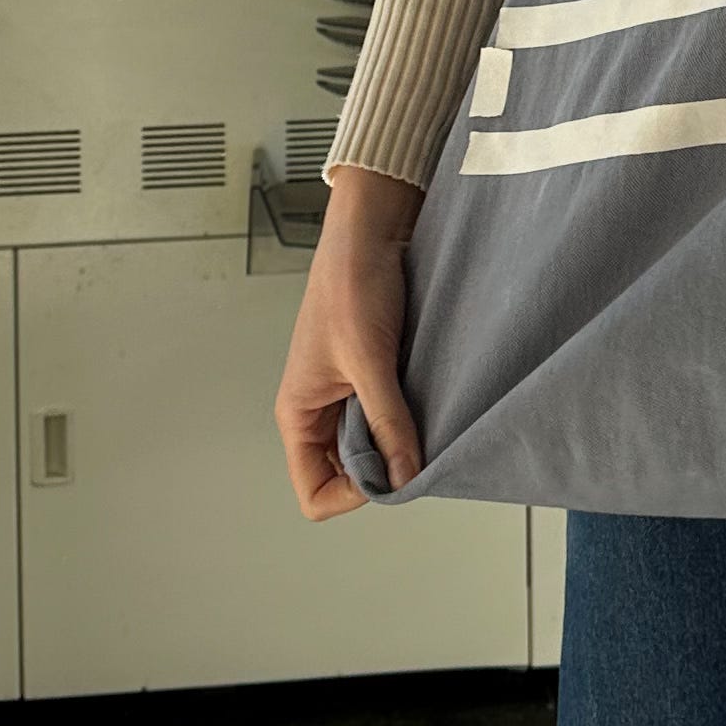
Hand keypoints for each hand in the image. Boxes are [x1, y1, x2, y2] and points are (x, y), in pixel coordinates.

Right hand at [276, 167, 424, 518]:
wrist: (371, 231)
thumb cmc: (350, 284)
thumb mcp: (369, 361)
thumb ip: (388, 422)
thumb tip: (406, 477)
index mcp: (298, 412)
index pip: (314, 491)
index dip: (352, 494)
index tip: (390, 473)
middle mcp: (318, 410)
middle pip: (346, 474)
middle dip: (382, 470)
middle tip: (415, 447)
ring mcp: (346, 394)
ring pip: (371, 446)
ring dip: (398, 441)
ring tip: (421, 416)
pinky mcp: (372, 375)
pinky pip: (389, 416)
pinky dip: (409, 417)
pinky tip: (426, 398)